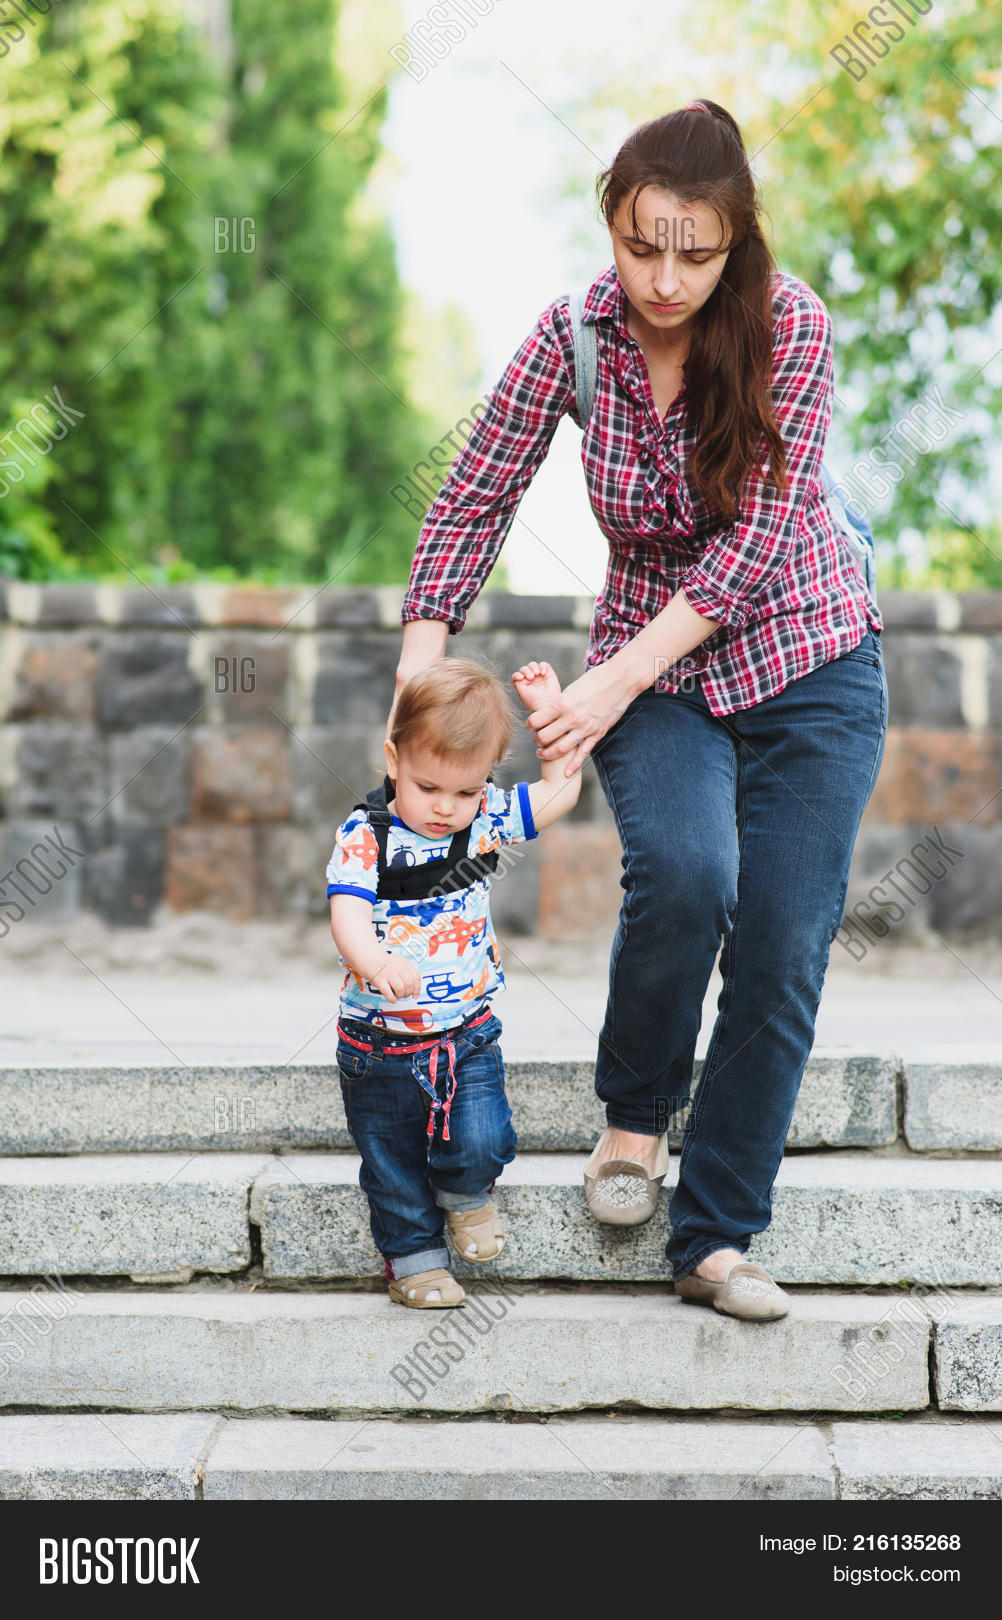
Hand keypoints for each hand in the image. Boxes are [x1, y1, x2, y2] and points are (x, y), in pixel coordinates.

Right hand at [369, 954, 421, 1001]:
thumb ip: (408, 974)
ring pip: (400, 988)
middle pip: (409, 984)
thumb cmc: (387, 965)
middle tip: (404, 995)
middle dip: (408, 993)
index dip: (417, 989)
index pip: (416, 977)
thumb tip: (414, 991)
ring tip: (398, 996)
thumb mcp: (400, 964)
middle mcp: (397, 967)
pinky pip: (388, 992)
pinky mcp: (379, 980)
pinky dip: (392, 999)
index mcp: (404, 963)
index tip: (415, 995)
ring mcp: (388, 973)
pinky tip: (393, 999)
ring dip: (400, 995)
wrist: (371, 959)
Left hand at [511, 659, 561, 712]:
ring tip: (536, 673)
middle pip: (524, 669)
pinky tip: (543, 673)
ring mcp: (539, 676)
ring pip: (532, 665)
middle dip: (526, 671)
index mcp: (522, 685)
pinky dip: (542, 666)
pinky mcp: (548, 673)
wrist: (548, 705)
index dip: (517, 675)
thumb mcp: (521, 691)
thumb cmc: (534, 701)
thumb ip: (517, 681)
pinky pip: (543, 664)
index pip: (516, 676)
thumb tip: (520, 674)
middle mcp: (530, 680)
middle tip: (531, 678)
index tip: (520, 678)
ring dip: (533, 667)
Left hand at [524, 660, 636, 776]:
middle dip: (537, 740)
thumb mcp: (572, 689)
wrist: (620, 680)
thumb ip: (560, 702)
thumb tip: (549, 711)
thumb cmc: (595, 680)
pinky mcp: (597, 733)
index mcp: (562, 703)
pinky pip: (583, 753)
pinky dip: (573, 765)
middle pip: (545, 737)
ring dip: (548, 754)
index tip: (530, 726)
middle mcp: (571, 717)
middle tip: (536, 740)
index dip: (529, 725)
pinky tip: (566, 773)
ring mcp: (585, 727)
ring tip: (542, 753)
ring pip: (560, 749)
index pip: (536, 721)